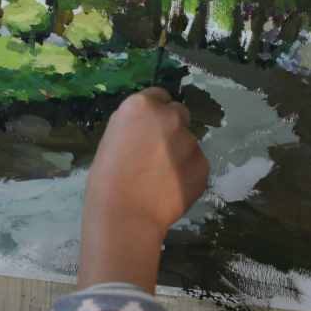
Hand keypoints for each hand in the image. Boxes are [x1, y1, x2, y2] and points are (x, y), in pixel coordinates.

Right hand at [78, 88, 209, 292]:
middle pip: (180, 113)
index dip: (155, 112)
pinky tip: (170, 189)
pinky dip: (187, 173)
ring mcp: (190, 140)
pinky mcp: (203, 164)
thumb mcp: (111, 138)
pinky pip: (196, 163)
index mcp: (141, 106)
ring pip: (188, 142)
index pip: (160, 95)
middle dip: (172, 128)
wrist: (125, 216)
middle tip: (157, 154)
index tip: (150, 127)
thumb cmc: (107, 180)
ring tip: (159, 178)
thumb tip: (148, 124)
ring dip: (179, 153)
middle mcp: (170, 116)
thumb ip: (134, 124)